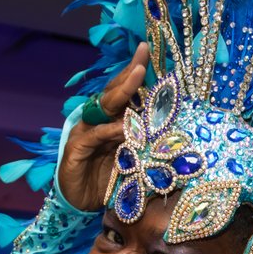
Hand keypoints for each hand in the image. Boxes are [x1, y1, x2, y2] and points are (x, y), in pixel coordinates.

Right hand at [58, 43, 149, 210]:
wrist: (80, 203)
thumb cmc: (109, 180)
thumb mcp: (134, 160)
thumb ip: (147, 144)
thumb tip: (176, 133)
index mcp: (112, 120)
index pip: (124, 92)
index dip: (134, 72)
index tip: (147, 51)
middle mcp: (98, 121)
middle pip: (114, 92)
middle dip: (129, 74)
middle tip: (143, 57)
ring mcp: (86, 132)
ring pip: (104, 107)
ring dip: (121, 92)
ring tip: (137, 77)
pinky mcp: (77, 149)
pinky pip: (95, 135)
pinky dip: (109, 131)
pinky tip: (122, 127)